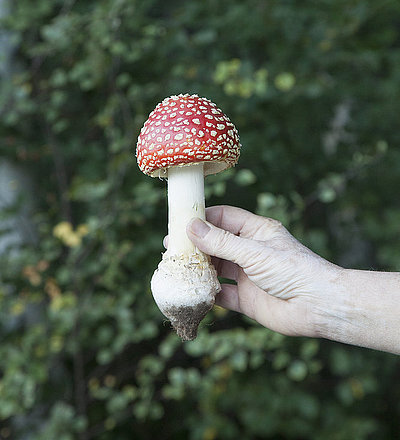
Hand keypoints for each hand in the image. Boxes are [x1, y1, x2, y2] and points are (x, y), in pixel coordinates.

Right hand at [186, 205, 340, 337]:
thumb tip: (191, 227)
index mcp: (256, 231)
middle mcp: (250, 252)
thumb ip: (221, 242)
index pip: (224, 218)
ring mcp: (248, 275)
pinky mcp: (247, 299)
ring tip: (177, 268)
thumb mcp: (254, 252)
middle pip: (216, 243)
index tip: (180, 221)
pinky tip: (193, 292)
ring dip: (199, 269)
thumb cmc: (293, 270)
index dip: (203, 218)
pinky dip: (207, 294)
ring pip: (216, 268)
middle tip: (171, 247)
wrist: (318, 306)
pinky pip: (221, 295)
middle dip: (196, 245)